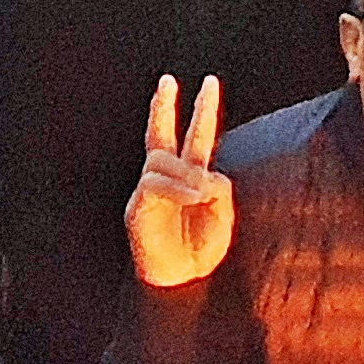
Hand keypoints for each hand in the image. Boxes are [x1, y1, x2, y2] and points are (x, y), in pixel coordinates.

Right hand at [125, 74, 233, 289]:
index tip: (209, 84)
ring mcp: (149, 192)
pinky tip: (191, 197)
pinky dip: (177, 187)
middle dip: (165, 106)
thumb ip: (221, 188)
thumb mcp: (224, 216)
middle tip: (166, 79)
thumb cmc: (203, 253)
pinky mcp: (138, 207)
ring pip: (165, 162)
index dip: (203, 111)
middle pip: (162, 135)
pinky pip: (156, 183)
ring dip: (187, 175)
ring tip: (200, 197)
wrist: (182, 284)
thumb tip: (204, 174)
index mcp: (192, 180)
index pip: (197, 138)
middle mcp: (167, 181)